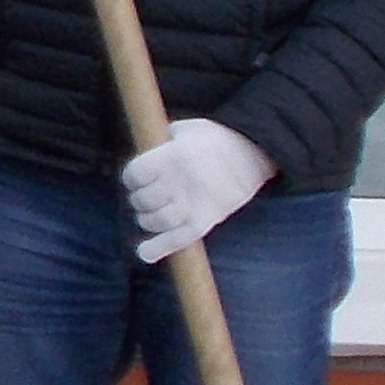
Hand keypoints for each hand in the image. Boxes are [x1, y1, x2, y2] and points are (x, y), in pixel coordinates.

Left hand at [123, 119, 273, 264]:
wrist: (253, 154)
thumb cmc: (214, 140)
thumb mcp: (185, 130)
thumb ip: (161, 142)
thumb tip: (143, 155)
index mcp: (172, 157)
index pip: (134, 175)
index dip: (131, 179)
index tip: (136, 180)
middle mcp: (180, 182)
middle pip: (143, 200)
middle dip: (139, 201)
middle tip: (146, 198)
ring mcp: (193, 203)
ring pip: (157, 221)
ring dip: (147, 221)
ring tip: (150, 216)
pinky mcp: (206, 220)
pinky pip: (178, 239)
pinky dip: (159, 248)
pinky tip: (145, 254)